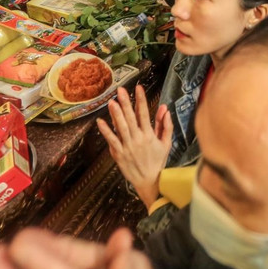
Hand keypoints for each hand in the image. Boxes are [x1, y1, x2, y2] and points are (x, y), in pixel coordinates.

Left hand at [96, 86, 172, 208]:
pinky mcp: (118, 154)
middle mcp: (138, 139)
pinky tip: (100, 121)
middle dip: (126, 102)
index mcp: (149, 135)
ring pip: (120, 127)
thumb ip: (166, 125)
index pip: (145, 113)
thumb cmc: (158, 161)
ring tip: (111, 101)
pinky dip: (106, 131)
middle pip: (130, 118)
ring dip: (116, 114)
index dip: (141, 99)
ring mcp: (127, 146)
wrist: (149, 181)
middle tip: (120, 90)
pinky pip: (111, 140)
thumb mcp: (166, 143)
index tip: (138, 87)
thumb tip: (165, 108)